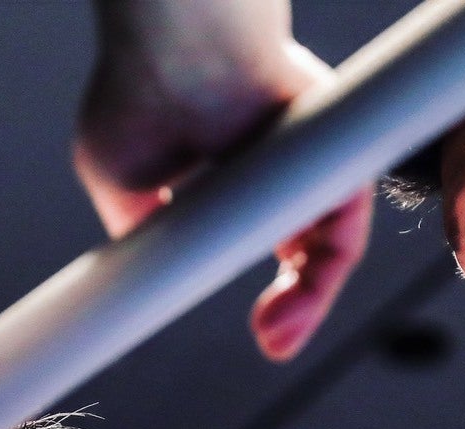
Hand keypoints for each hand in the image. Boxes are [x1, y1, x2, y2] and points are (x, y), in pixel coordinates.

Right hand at [74, 13, 371, 358]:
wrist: (170, 49)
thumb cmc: (139, 90)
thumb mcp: (122, 181)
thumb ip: (138, 227)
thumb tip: (139, 275)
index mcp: (243, 183)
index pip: (264, 252)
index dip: (262, 296)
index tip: (252, 331)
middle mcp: (287, 174)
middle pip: (307, 260)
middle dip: (291, 314)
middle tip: (271, 344)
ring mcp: (315, 166)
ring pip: (329, 253)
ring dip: (307, 307)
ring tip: (273, 340)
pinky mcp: (337, 159)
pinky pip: (343, 235)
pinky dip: (321, 284)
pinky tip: (288, 320)